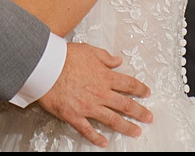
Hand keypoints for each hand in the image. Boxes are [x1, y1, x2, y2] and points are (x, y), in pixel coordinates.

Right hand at [37, 42, 152, 147]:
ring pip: (112, 120)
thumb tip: (117, 61)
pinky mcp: (74, 116)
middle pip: (126, 105)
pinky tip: (104, 143)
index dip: (140, 89)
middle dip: (139, 112)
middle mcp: (100, 93)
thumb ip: (105, 57)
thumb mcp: (89, 50)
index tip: (147, 93)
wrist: (46, 67)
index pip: (128, 84)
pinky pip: (88, 130)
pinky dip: (96, 138)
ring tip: (136, 132)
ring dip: (126, 127)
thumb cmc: (65, 57)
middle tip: (148, 117)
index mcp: (105, 77)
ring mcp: (88, 107)